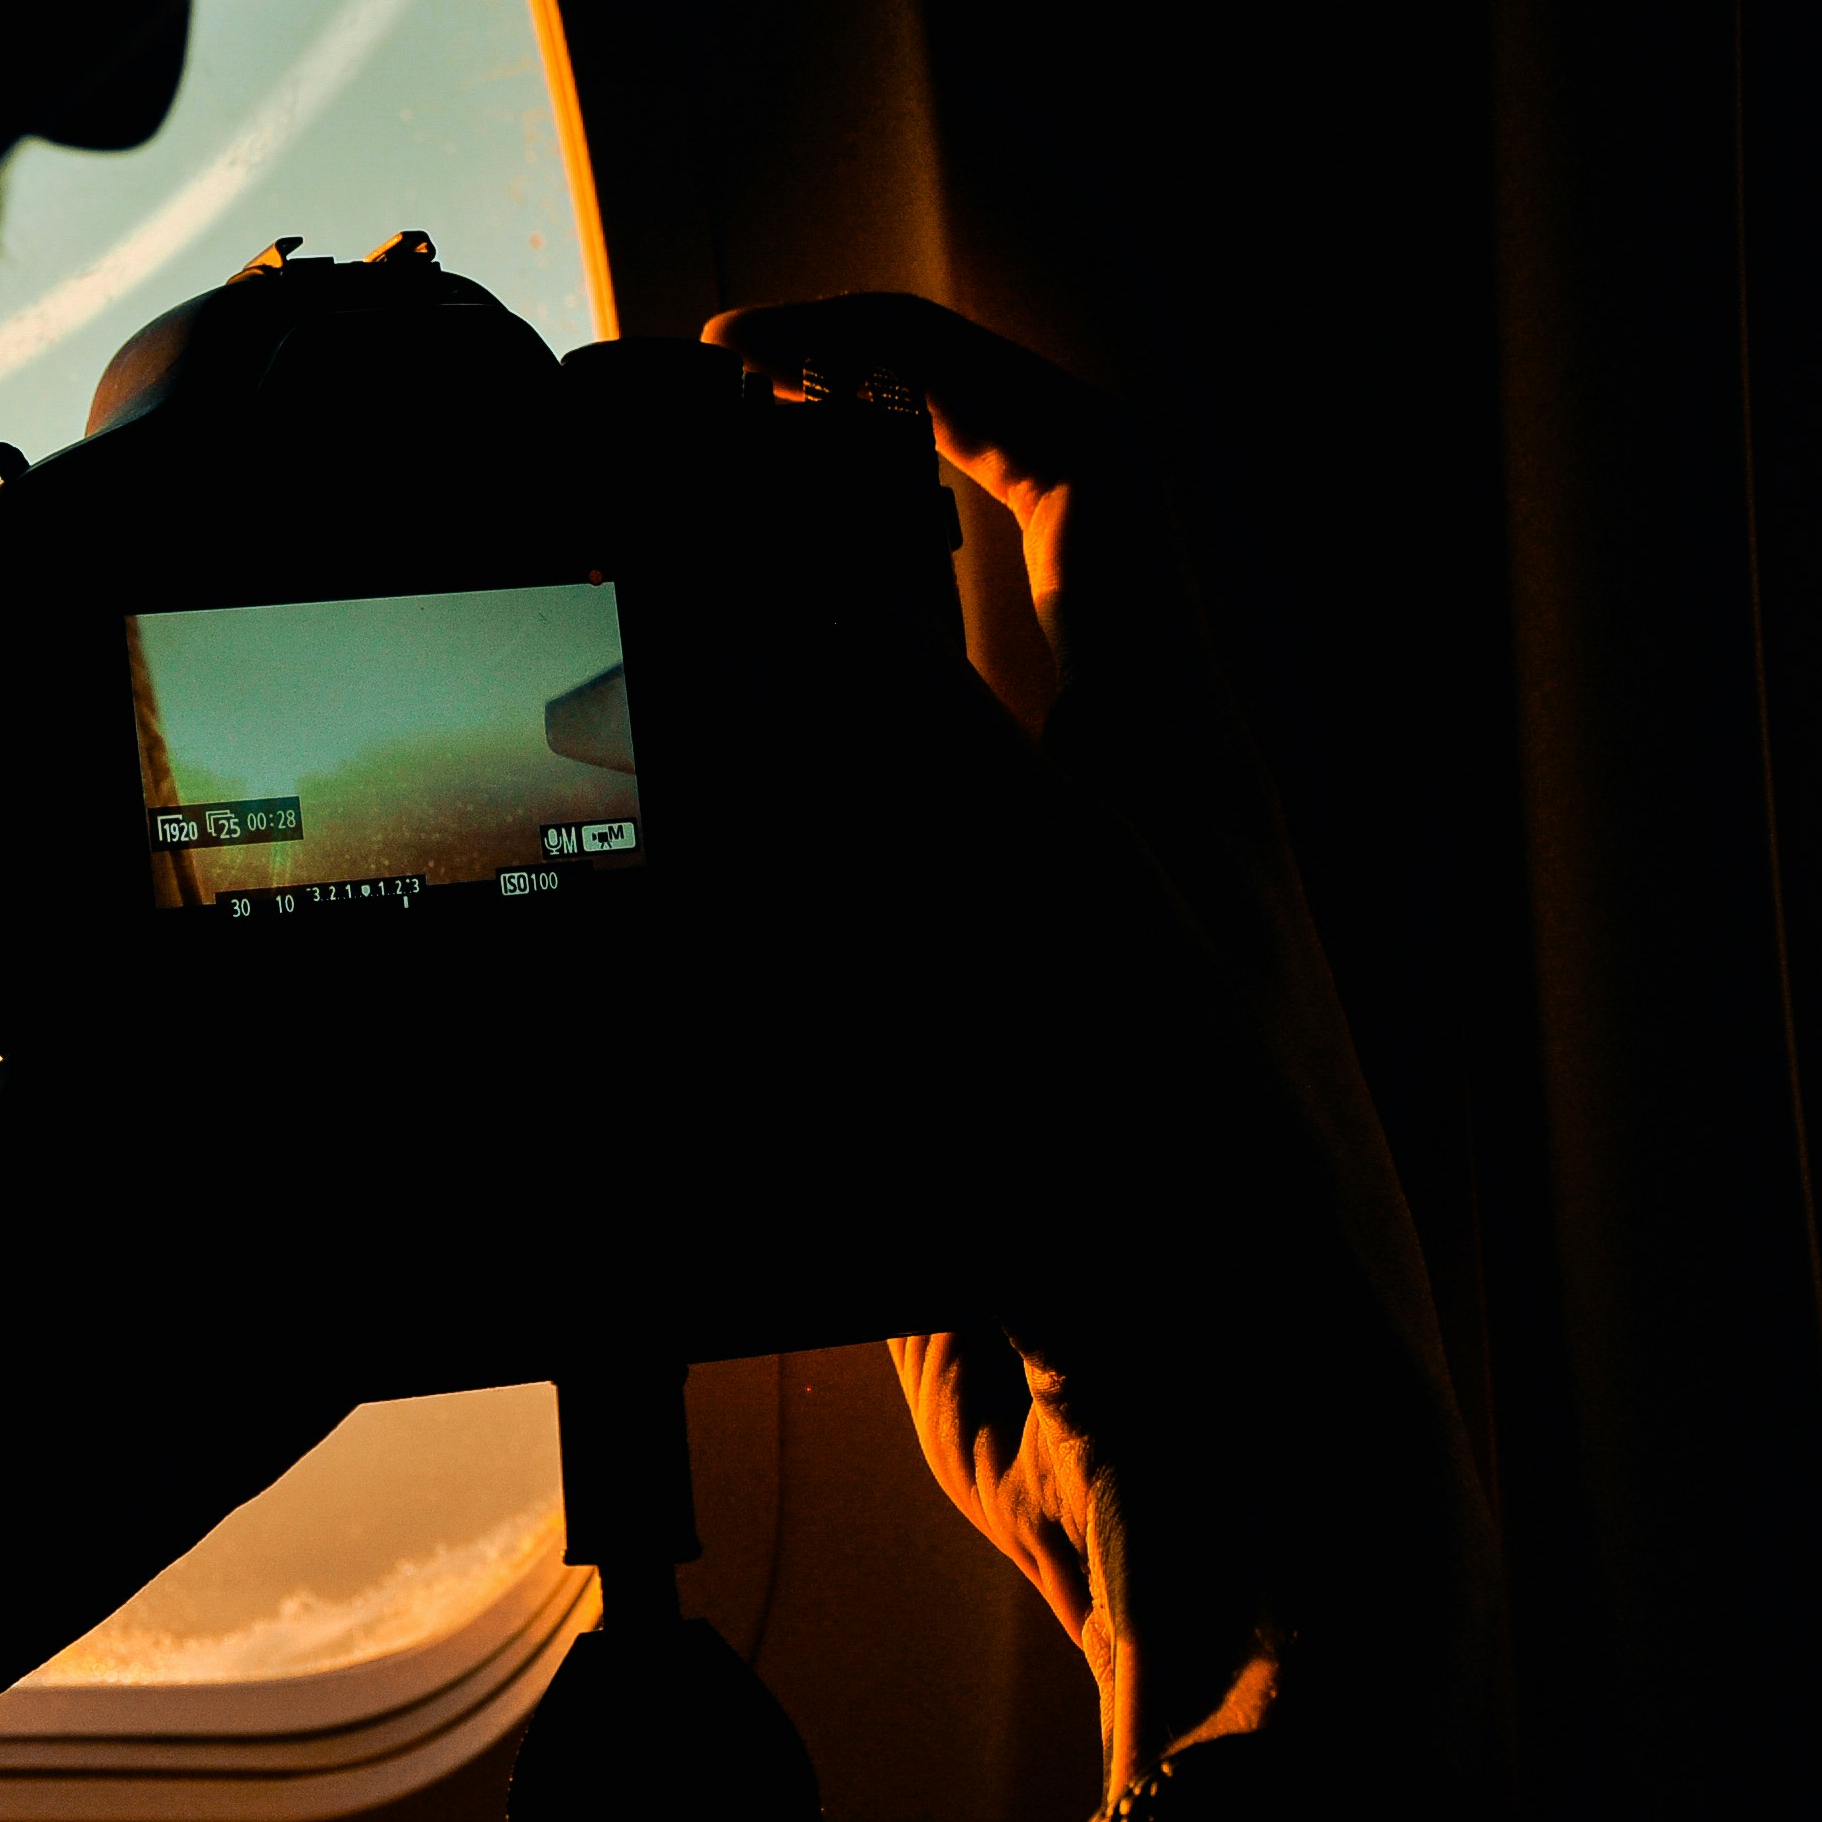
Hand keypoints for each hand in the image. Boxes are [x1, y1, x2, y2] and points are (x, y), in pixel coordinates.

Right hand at [708, 294, 1492, 1796]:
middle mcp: (1109, 841)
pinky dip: (712, 952)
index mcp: (1169, 743)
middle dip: (788, 563)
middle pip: (952, 629)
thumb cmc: (1180, 1156)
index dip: (930, 374)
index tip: (760, 356)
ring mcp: (1030, 980)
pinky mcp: (952, 1116)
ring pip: (862, 802)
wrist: (1235, 1465)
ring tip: (586, 738)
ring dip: (729, 753)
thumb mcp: (1007, 874)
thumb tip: (725, 516)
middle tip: (631, 538)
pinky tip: (609, 959)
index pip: (1076, 476)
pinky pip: (814, 984)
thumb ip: (859, 694)